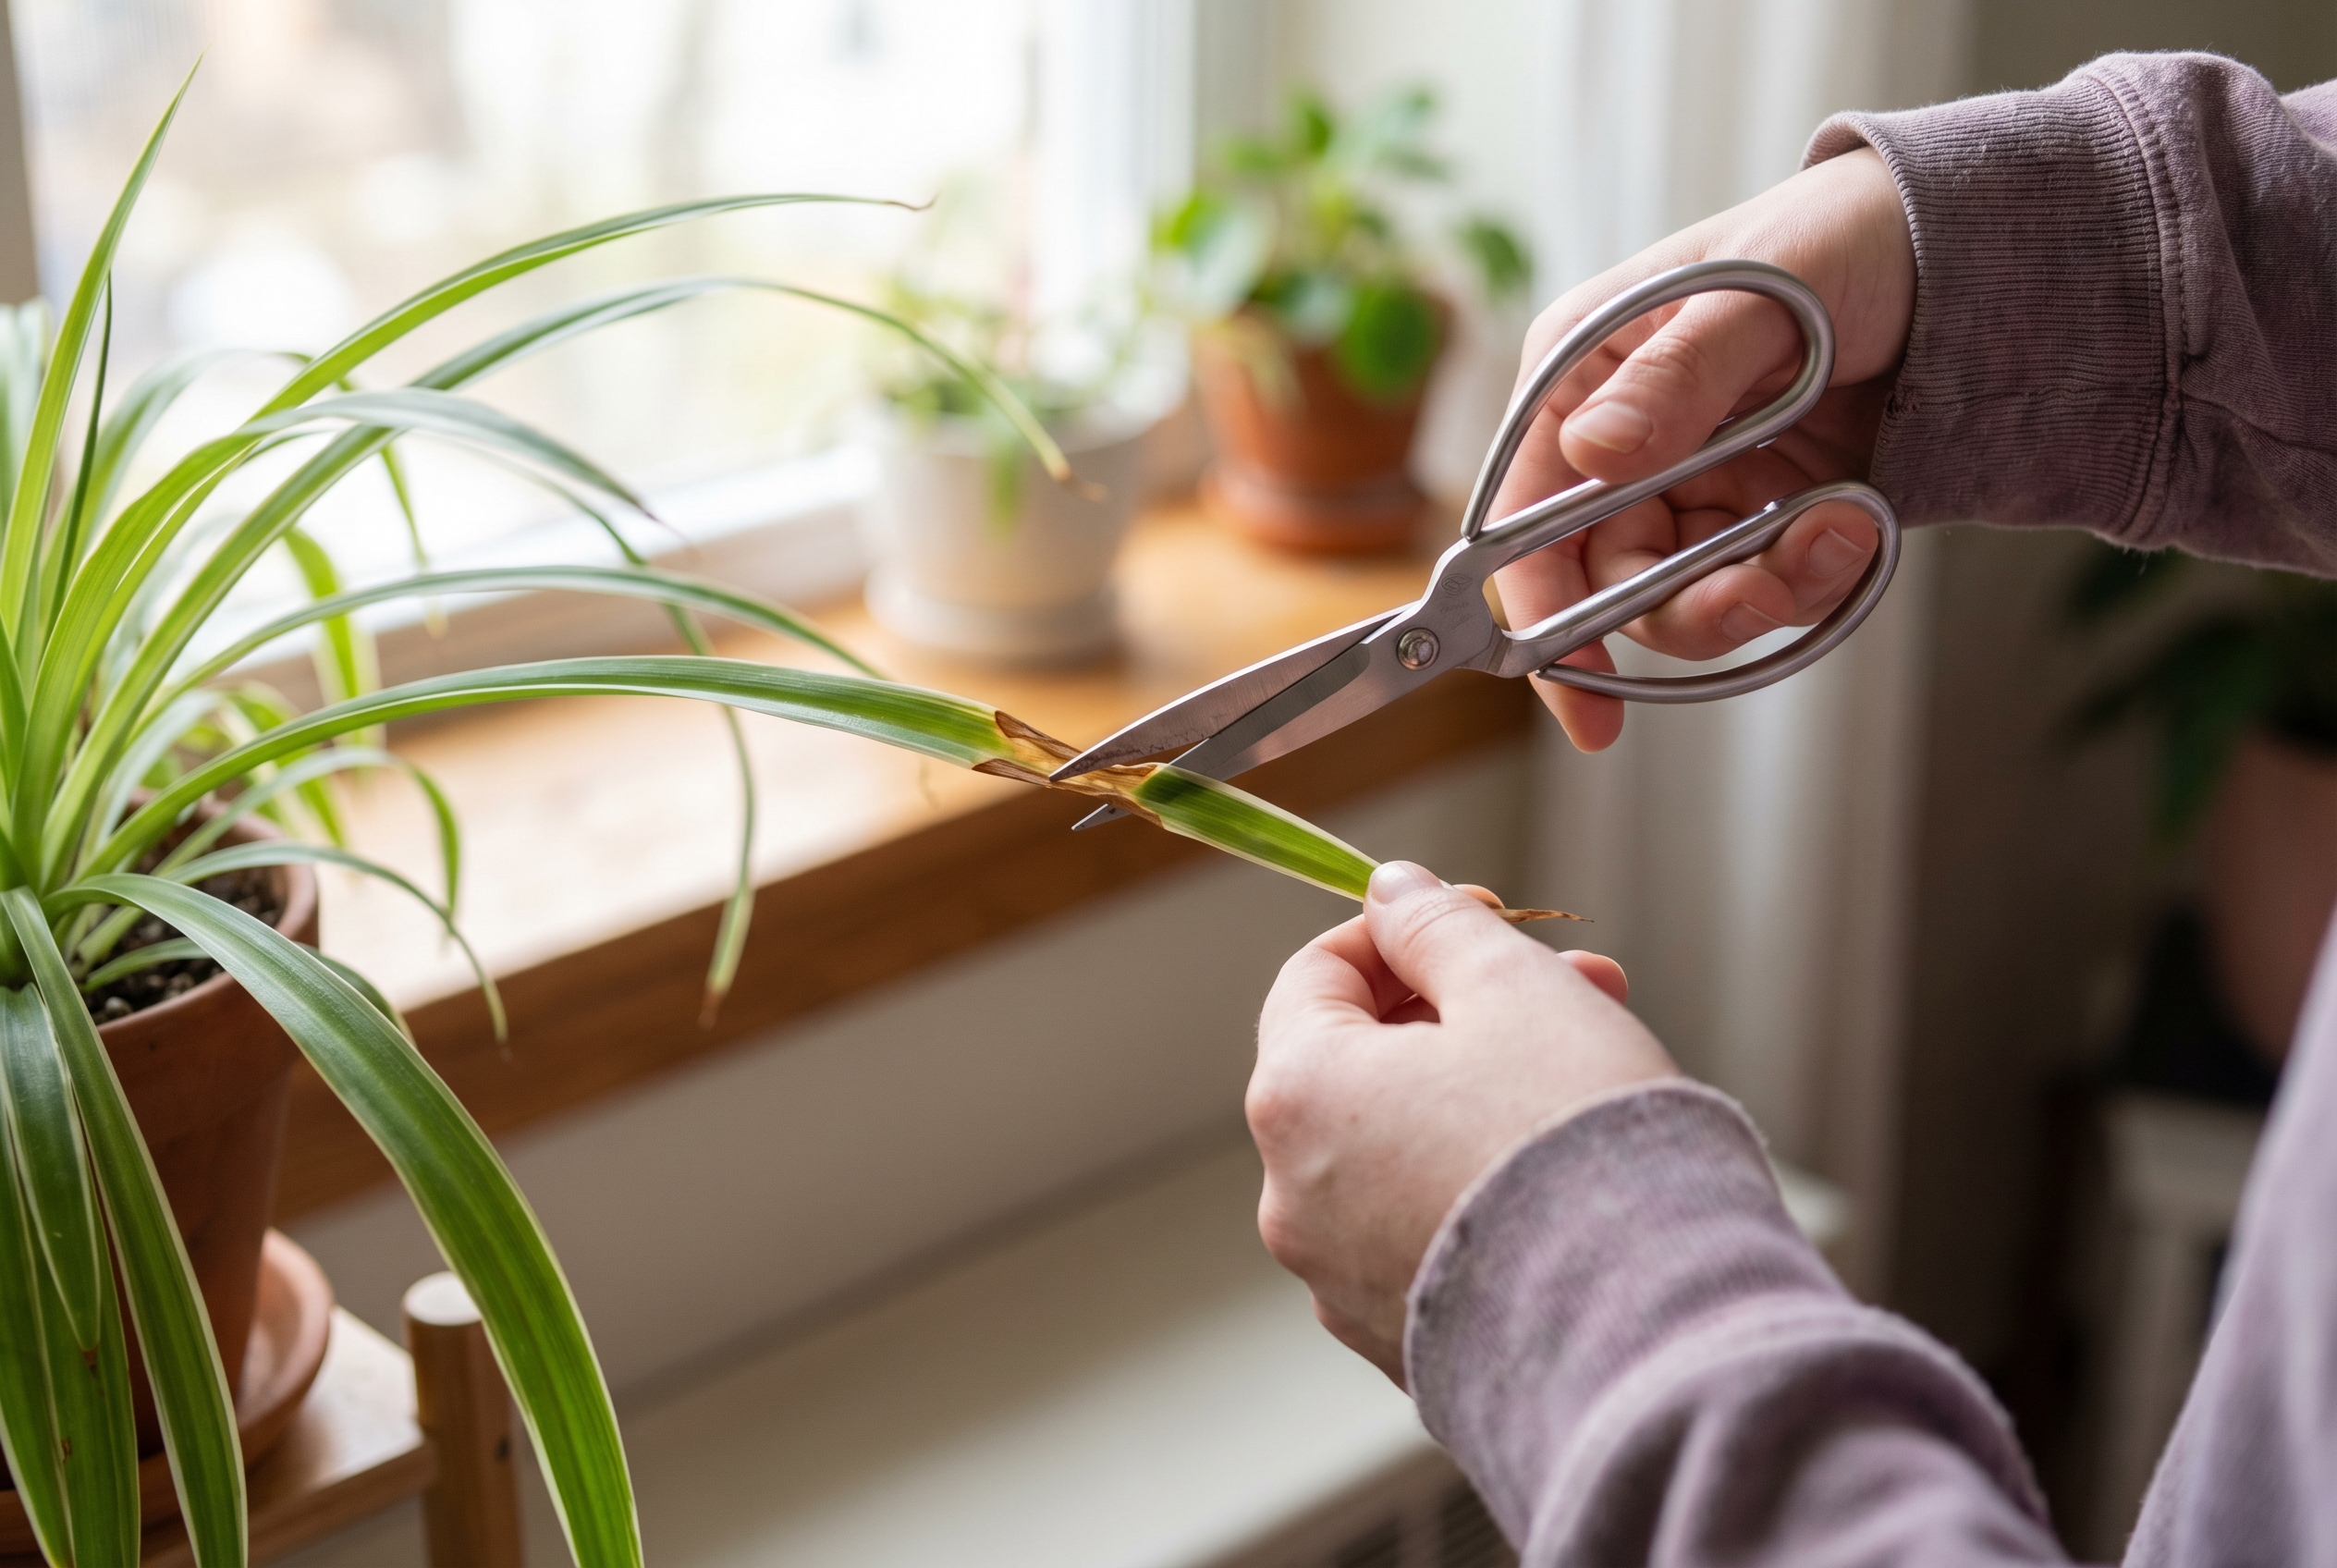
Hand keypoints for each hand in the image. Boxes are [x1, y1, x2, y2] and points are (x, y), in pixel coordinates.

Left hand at [1248, 862, 1676, 1383]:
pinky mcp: (1405, 1340)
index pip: (1313, 977)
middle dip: (1463, 1008)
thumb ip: (1438, 928)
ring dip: (1480, 1090)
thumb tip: (1391, 891)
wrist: (1646, 1329)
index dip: (1398, 931)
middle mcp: (1294, 1199)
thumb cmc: (1575, 1143)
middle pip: (1362, 1065)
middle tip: (1571, 981)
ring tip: (1594, 1063)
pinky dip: (1480, 1182)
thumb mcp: (1512, 990)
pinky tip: (1568, 1166)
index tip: (1481, 910)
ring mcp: (1342, 1282)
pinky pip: (1431, 1231)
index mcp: (1297, 1098)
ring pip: (1401, 1149)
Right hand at [1497, 146, 1914, 750]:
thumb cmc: (1836, 238)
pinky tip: (1855, 521)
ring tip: (1840, 529)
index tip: (1582, 692)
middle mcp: (1616, 447)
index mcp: (1580, 377)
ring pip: (1682, 601)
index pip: (1522, 516)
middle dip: (1683, 606)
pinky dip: (1811, 578)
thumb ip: (1677, 375)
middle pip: (1604, 582)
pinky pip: (1758, 591)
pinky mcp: (1751, 518)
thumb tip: (1591, 453)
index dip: (1537, 609)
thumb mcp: (1759, 294)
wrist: (1952, 250)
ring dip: (1762, 591)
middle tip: (1758, 598)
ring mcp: (1684, 488)